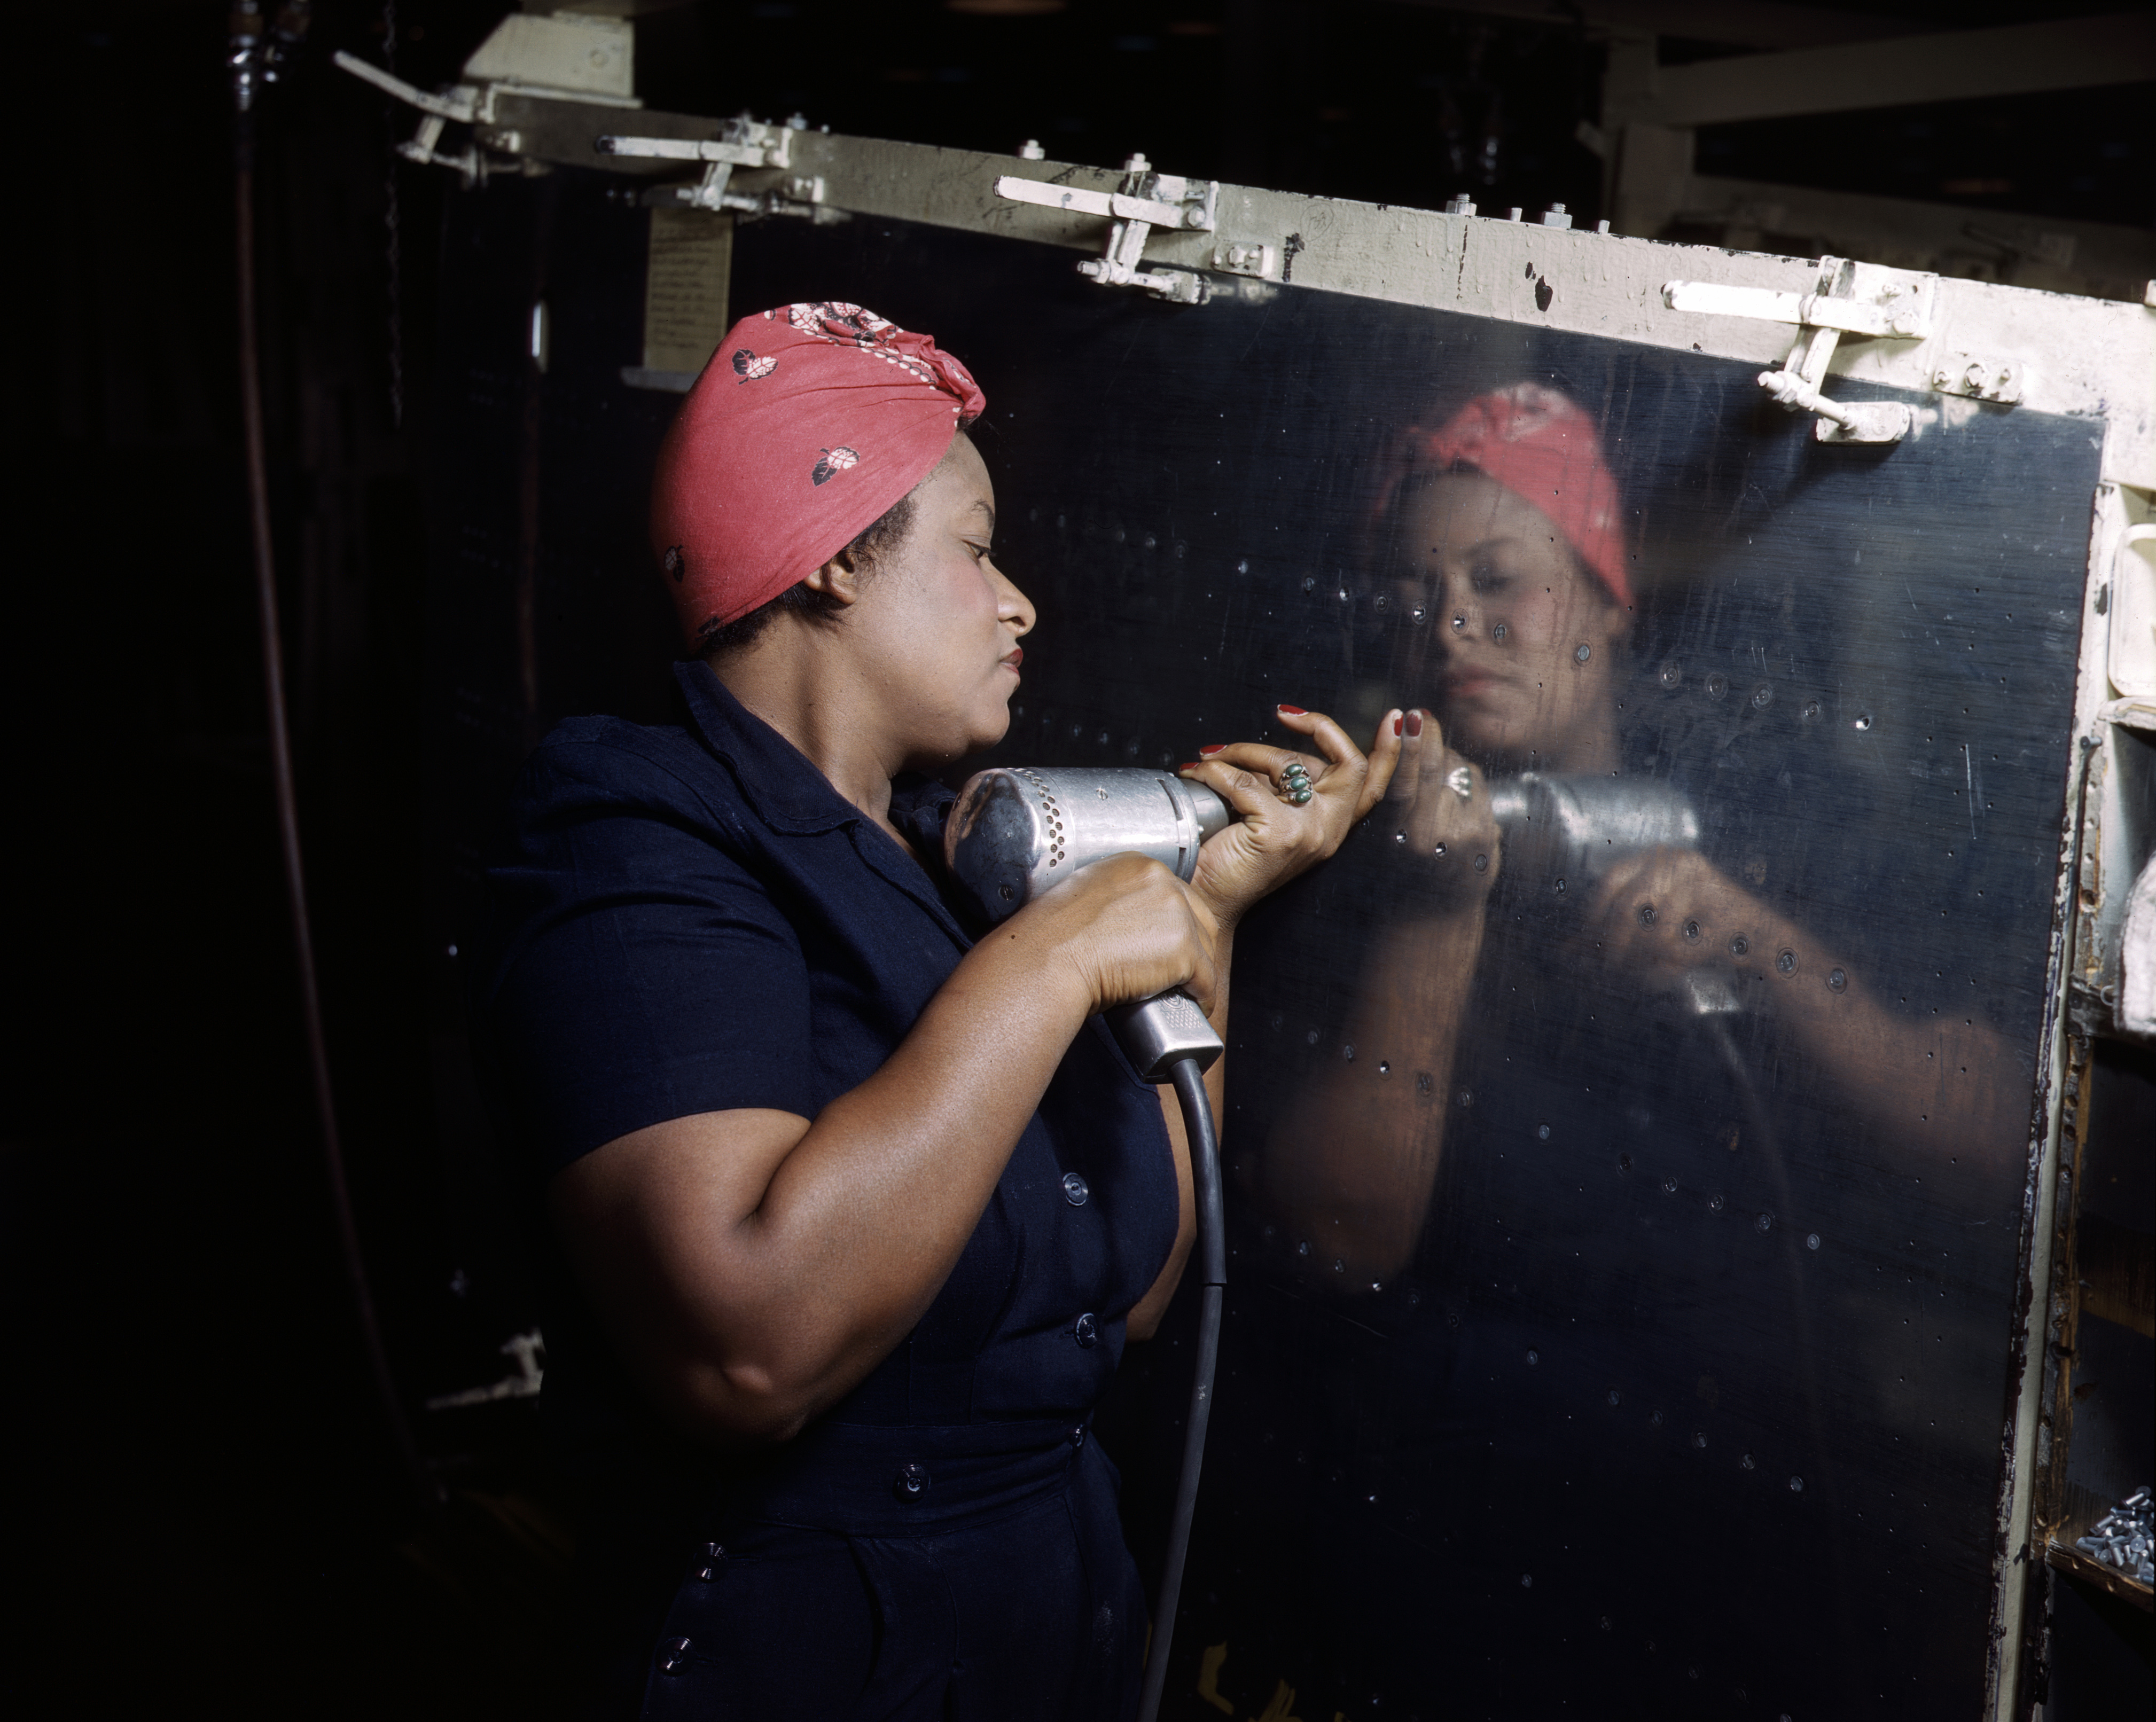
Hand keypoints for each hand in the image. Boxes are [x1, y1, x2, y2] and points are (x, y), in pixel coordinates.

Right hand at [1013, 850, 1223, 1016]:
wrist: (1048, 961)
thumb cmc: (1052, 938)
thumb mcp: (1083, 897)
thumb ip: (1114, 900)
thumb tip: (1126, 922)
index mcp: (1137, 865)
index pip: (1177, 894)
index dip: (1176, 923)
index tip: (1169, 942)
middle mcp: (1162, 882)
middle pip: (1199, 917)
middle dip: (1194, 946)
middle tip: (1178, 971)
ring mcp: (1177, 914)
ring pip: (1206, 948)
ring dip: (1198, 972)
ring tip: (1182, 991)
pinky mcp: (1183, 949)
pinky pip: (1207, 978)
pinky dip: (1203, 996)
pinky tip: (1193, 1004)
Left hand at [1174, 704, 1400, 927]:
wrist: (1204, 901)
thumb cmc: (1230, 859)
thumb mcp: (1270, 815)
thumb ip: (1283, 786)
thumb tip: (1270, 748)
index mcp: (1332, 826)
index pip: (1373, 785)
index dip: (1389, 749)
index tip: (1391, 717)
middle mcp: (1328, 830)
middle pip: (1350, 764)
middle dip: (1320, 726)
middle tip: (1285, 714)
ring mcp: (1307, 832)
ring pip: (1288, 761)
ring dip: (1243, 749)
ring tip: (1213, 757)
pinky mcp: (1277, 834)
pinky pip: (1243, 781)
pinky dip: (1214, 771)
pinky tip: (1198, 773)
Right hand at [1372, 709, 1502, 912]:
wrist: (1434, 916)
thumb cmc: (1396, 869)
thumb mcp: (1380, 836)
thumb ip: (1387, 791)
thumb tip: (1401, 730)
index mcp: (1399, 836)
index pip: (1403, 781)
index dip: (1404, 745)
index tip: (1401, 715)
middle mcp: (1433, 836)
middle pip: (1434, 767)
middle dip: (1427, 736)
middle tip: (1420, 715)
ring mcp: (1466, 836)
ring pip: (1458, 771)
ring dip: (1445, 759)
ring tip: (1430, 773)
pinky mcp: (1488, 835)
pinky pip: (1477, 785)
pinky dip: (1464, 780)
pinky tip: (1452, 794)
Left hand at [1586, 846, 1787, 993]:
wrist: (1760, 943)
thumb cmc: (1697, 933)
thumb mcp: (1647, 928)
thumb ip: (1607, 935)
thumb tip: (1564, 952)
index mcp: (1656, 858)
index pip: (1609, 882)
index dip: (1592, 917)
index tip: (1587, 947)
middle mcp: (1678, 862)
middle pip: (1627, 907)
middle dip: (1614, 945)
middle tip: (1611, 970)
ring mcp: (1704, 883)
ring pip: (1653, 932)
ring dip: (1644, 961)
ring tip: (1648, 972)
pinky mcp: (1726, 913)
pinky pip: (1683, 948)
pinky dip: (1671, 966)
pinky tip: (1674, 970)